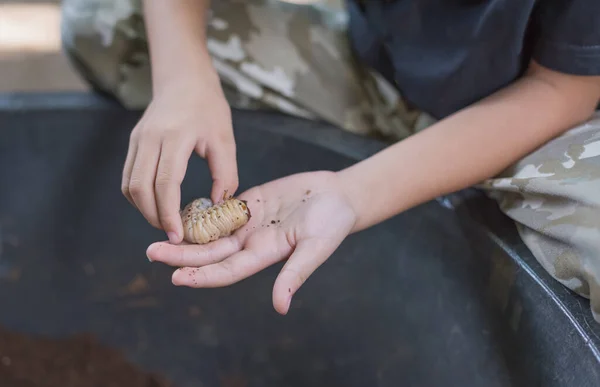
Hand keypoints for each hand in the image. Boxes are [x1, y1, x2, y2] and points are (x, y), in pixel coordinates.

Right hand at [122, 77, 237, 243]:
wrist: (183, 78)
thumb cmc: (208, 107)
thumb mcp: (225, 139)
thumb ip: (225, 174)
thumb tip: (217, 205)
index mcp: (175, 137)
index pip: (165, 183)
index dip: (168, 213)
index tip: (178, 235)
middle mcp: (150, 139)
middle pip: (141, 189)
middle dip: (155, 217)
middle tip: (173, 234)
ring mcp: (138, 140)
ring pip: (130, 186)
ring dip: (145, 209)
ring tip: (166, 222)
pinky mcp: (133, 143)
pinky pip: (128, 177)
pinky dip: (139, 197)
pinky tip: (156, 204)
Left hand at [146, 171, 356, 314]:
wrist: (338, 195)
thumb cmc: (332, 222)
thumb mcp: (316, 248)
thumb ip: (296, 274)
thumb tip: (280, 307)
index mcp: (264, 254)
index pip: (227, 269)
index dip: (202, 275)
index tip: (175, 277)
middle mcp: (251, 242)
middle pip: (211, 253)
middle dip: (182, 255)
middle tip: (152, 253)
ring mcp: (249, 223)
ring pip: (211, 232)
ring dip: (186, 235)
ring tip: (158, 234)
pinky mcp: (250, 203)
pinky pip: (221, 208)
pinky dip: (201, 212)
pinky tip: (179, 211)